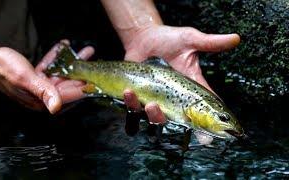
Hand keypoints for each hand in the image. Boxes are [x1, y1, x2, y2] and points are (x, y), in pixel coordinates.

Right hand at [35, 41, 94, 103]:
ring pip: (59, 72)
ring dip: (71, 61)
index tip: (96, 82)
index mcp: (37, 101)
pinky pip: (48, 66)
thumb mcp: (22, 77)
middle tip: (95, 63)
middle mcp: (37, 95)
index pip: (66, 96)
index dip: (82, 89)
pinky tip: (64, 46)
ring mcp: (34, 85)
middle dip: (81, 72)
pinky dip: (56, 56)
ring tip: (86, 52)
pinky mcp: (30, 74)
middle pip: (66, 84)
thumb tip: (55, 106)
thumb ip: (42, 90)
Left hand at [123, 25, 239, 123]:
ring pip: (155, 117)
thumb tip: (236, 38)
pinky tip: (129, 91)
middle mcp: (174, 97)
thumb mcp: (190, 40)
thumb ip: (210, 43)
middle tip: (164, 110)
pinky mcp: (140, 96)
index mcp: (190, 87)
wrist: (144, 37)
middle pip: (178, 119)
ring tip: (146, 102)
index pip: (203, 107)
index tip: (210, 137)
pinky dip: (131, 103)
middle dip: (172, 122)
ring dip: (150, 114)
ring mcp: (156, 98)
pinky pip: (135, 107)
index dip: (209, 123)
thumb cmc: (168, 39)